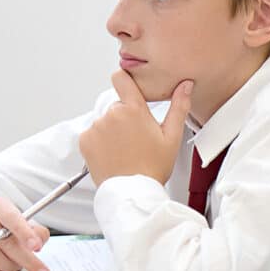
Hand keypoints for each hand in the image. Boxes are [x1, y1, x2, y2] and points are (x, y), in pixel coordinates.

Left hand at [79, 71, 193, 185]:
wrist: (133, 192)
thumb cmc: (153, 167)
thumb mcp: (172, 137)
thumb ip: (178, 106)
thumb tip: (184, 85)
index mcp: (133, 110)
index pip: (121, 78)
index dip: (124, 80)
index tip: (128, 87)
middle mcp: (112, 115)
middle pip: (117, 106)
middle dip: (124, 118)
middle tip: (135, 139)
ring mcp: (97, 127)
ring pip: (104, 121)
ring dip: (111, 131)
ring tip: (125, 150)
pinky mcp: (85, 140)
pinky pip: (92, 134)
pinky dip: (99, 142)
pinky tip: (113, 155)